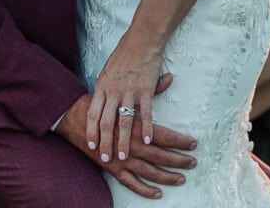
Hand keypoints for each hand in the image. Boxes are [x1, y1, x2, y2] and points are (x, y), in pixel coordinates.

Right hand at [57, 94, 196, 199]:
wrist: (76, 117)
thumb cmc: (104, 101)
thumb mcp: (127, 91)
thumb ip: (151, 87)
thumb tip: (169, 77)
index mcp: (137, 125)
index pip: (165, 136)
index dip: (181, 141)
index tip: (194, 144)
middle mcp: (132, 144)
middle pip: (161, 156)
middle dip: (179, 160)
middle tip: (193, 162)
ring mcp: (122, 159)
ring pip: (149, 171)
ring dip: (167, 177)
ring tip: (181, 178)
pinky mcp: (113, 168)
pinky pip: (132, 183)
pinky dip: (145, 190)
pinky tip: (157, 193)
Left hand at [87, 31, 164, 160]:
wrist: (142, 39)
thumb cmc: (124, 53)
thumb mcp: (108, 69)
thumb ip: (104, 86)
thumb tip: (99, 98)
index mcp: (102, 86)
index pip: (93, 114)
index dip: (91, 132)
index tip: (90, 146)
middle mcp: (114, 91)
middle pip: (106, 123)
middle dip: (105, 144)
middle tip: (106, 159)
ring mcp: (130, 92)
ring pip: (124, 122)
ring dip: (123, 142)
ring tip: (124, 156)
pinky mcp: (146, 90)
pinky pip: (145, 114)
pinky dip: (146, 129)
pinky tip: (147, 140)